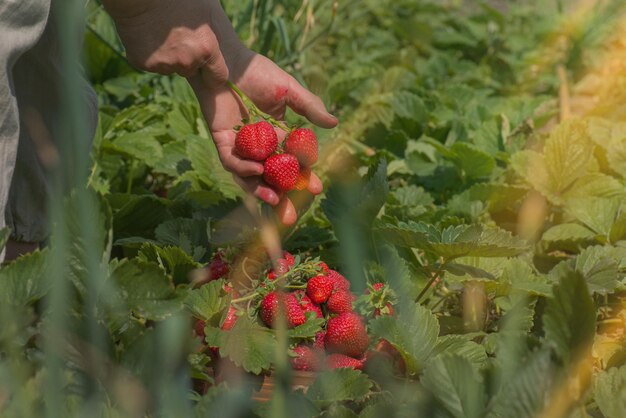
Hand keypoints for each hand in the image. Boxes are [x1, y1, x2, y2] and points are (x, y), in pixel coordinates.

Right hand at [103, 0, 227, 83]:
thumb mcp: (205, 10)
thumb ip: (212, 32)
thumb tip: (218, 44)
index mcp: (206, 47)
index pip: (218, 77)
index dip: (213, 75)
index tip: (210, 73)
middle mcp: (187, 60)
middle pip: (191, 70)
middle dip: (187, 59)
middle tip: (178, 37)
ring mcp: (165, 64)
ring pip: (170, 67)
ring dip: (168, 56)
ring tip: (161, 32)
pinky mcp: (144, 64)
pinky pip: (151, 63)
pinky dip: (150, 54)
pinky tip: (147, 35)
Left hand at [188, 52, 336, 224]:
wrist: (228, 61)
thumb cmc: (258, 72)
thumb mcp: (289, 91)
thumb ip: (309, 107)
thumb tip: (334, 123)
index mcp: (278, 138)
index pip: (293, 165)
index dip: (304, 178)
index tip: (316, 189)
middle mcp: (260, 147)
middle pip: (272, 180)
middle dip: (282, 199)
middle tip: (292, 217)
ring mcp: (240, 147)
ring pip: (251, 178)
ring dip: (262, 192)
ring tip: (276, 201)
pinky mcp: (222, 142)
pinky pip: (232, 162)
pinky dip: (244, 169)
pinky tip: (258, 171)